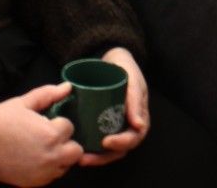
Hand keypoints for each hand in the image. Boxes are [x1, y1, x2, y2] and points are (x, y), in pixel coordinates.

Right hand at [0, 83, 81, 186]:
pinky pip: (50, 178)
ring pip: (65, 166)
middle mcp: (50, 156)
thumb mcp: (24, 102)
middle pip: (75, 151)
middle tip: (51, 136)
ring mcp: (41, 173)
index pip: (70, 127)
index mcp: (51, 135)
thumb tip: (67, 87)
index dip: (59, 123)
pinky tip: (35, 159)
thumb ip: (48, 94)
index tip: (47, 122)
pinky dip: (48, 170)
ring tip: (42, 148)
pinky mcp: (31, 183)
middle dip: (66, 142)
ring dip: (59, 157)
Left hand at [79, 47, 148, 166]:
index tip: (106, 142)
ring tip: (80, 159)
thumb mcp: (132, 80)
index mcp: (139, 115)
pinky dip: (90, 149)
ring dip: (96, 158)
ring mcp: (115, 125)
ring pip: (109, 150)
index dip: (122, 144)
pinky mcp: (102, 124)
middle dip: (104, 157)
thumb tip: (139, 125)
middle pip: (120, 149)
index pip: (135, 137)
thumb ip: (135, 99)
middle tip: (85, 158)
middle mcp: (128, 124)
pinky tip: (77, 150)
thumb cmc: (124, 68)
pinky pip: (98, 141)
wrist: (110, 59)